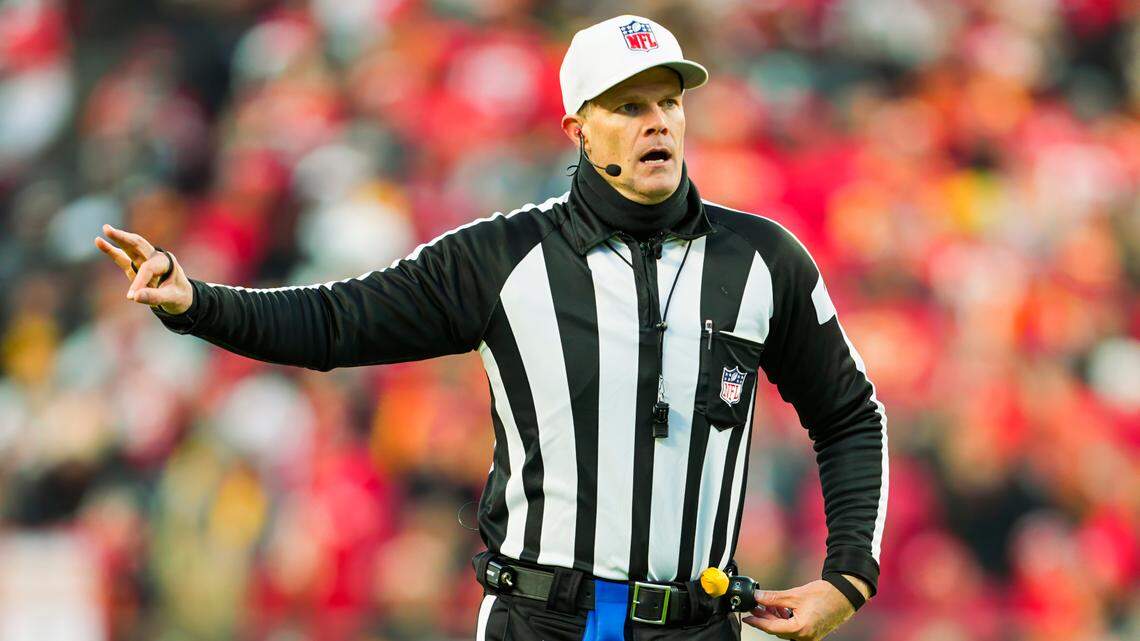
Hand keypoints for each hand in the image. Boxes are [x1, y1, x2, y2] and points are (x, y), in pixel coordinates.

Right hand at [95, 224, 193, 314]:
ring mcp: (144, 260)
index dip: (139, 282)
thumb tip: (133, 297)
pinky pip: (122, 256)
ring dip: (118, 238)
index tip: (132, 297)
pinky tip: (99, 241)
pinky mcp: (135, 265)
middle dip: (124, 238)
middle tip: (108, 229)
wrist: (180, 295)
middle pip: (139, 244)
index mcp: (167, 262)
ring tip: (105, 229)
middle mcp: (156, 256)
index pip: (148, 268)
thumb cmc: (178, 296)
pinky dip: (111, 250)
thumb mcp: (171, 298)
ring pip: (131, 247)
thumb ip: (154, 297)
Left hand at [741, 575, 869, 639]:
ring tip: (766, 604)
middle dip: (765, 618)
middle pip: (777, 630)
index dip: (757, 622)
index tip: (747, 617)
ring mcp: (809, 635)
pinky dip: (785, 619)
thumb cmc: (825, 595)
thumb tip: (757, 596)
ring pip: (785, 629)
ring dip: (774, 617)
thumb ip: (773, 598)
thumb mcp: (794, 595)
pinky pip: (793, 628)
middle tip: (754, 607)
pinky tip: (780, 608)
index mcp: (800, 629)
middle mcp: (805, 636)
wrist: (844, 595)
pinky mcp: (812, 631)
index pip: (772, 628)